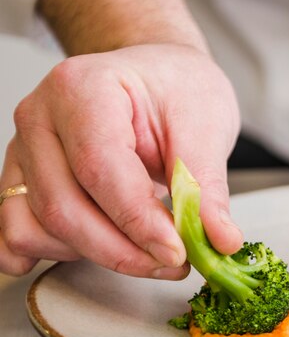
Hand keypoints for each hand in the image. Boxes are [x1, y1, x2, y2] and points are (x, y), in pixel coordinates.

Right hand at [0, 43, 241, 276]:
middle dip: (121, 250)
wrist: (156, 76)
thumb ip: (206, 186)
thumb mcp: (205, 125)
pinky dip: (50, 252)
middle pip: (63, 206)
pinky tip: (88, 255)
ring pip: (40, 226)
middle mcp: (41, 116)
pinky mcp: (24, 175)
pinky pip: (16, 228)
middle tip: (173, 260)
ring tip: (146, 246)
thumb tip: (219, 240)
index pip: (100, 168)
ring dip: (94, 253)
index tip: (177, 251)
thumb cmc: (176, 87)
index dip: (137, 220)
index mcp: (83, 87)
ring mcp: (26, 147)